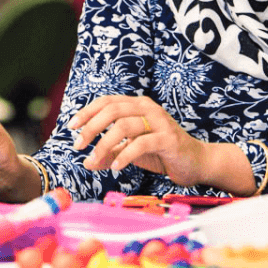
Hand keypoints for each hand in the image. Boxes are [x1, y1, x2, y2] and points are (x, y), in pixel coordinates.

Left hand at [69, 95, 207, 186]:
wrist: (196, 162)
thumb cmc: (161, 153)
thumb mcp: (130, 152)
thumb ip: (109, 154)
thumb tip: (86, 162)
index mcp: (137, 106)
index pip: (107, 101)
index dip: (87, 112)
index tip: (72, 127)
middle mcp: (147, 108)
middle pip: (112, 109)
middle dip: (91, 127)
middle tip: (79, 145)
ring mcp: (159, 122)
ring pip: (124, 125)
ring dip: (104, 143)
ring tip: (94, 158)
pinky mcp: (168, 138)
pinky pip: (141, 143)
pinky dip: (125, 154)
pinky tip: (116, 166)